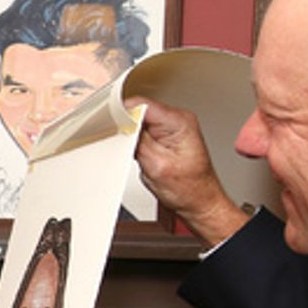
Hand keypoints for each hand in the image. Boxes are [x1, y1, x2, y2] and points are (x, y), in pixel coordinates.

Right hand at [129, 97, 248, 246]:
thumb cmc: (188, 189)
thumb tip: (122, 125)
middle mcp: (178, 120)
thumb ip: (137, 141)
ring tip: (132, 152)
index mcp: (180, 122)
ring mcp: (172, 127)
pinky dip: (134, 139)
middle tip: (119, 143)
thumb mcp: (156, 165)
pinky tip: (136, 152)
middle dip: (125, 125)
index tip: (108, 125)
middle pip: (139, 109)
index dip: (122, 113)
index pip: (142, 104)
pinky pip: (142, 130)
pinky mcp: (165, 135)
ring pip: (139, 120)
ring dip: (130, 134)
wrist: (199, 202)